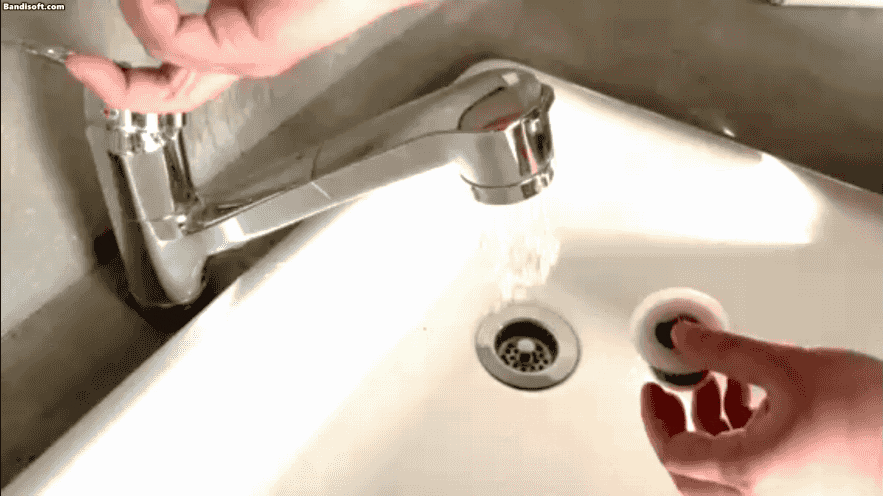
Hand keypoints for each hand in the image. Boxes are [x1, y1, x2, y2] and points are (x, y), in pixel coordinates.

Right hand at [65, 0, 426, 112]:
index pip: (171, 69)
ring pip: (171, 70)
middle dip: (120, 88)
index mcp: (231, 32)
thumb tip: (141, 2)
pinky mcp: (256, 49)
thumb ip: (184, 1)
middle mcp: (239, 53)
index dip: (125, 76)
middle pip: (170, 93)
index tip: (87, 64)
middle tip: (82, 68)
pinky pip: (184, 46)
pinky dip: (154, 21)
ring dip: (137, 22)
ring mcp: (249, 56)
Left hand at [641, 322, 882, 495]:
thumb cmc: (870, 413)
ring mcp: (781, 493)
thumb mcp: (783, 365)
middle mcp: (760, 493)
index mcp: (747, 469)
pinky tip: (755, 393)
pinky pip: (752, 465)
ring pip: (722, 467)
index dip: (655, 417)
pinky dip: (741, 431)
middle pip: (691, 470)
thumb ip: (724, 351)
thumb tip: (683, 339)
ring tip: (720, 380)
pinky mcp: (799, 485)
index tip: (652, 388)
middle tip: (672, 391)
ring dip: (711, 422)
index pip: (673, 453)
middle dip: (677, 424)